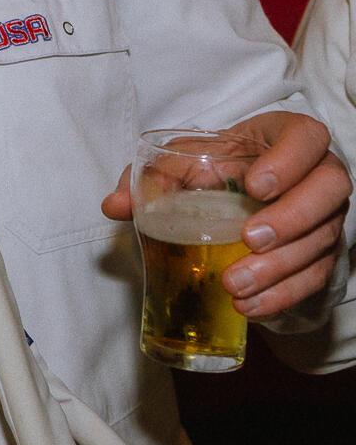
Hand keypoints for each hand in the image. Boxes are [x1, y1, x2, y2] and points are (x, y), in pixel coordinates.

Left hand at [104, 111, 351, 318]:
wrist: (232, 191)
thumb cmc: (210, 167)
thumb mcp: (178, 163)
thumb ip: (147, 178)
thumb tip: (114, 206)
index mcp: (286, 138)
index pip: (307, 136)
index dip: (290, 160)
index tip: (255, 185)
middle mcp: (317, 175)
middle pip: (330, 190)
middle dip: (293, 218)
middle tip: (250, 238)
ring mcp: (325, 216)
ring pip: (323, 240)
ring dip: (282, 268)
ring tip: (236, 284)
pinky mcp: (321, 253)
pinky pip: (315, 277)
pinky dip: (283, 296)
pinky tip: (250, 308)